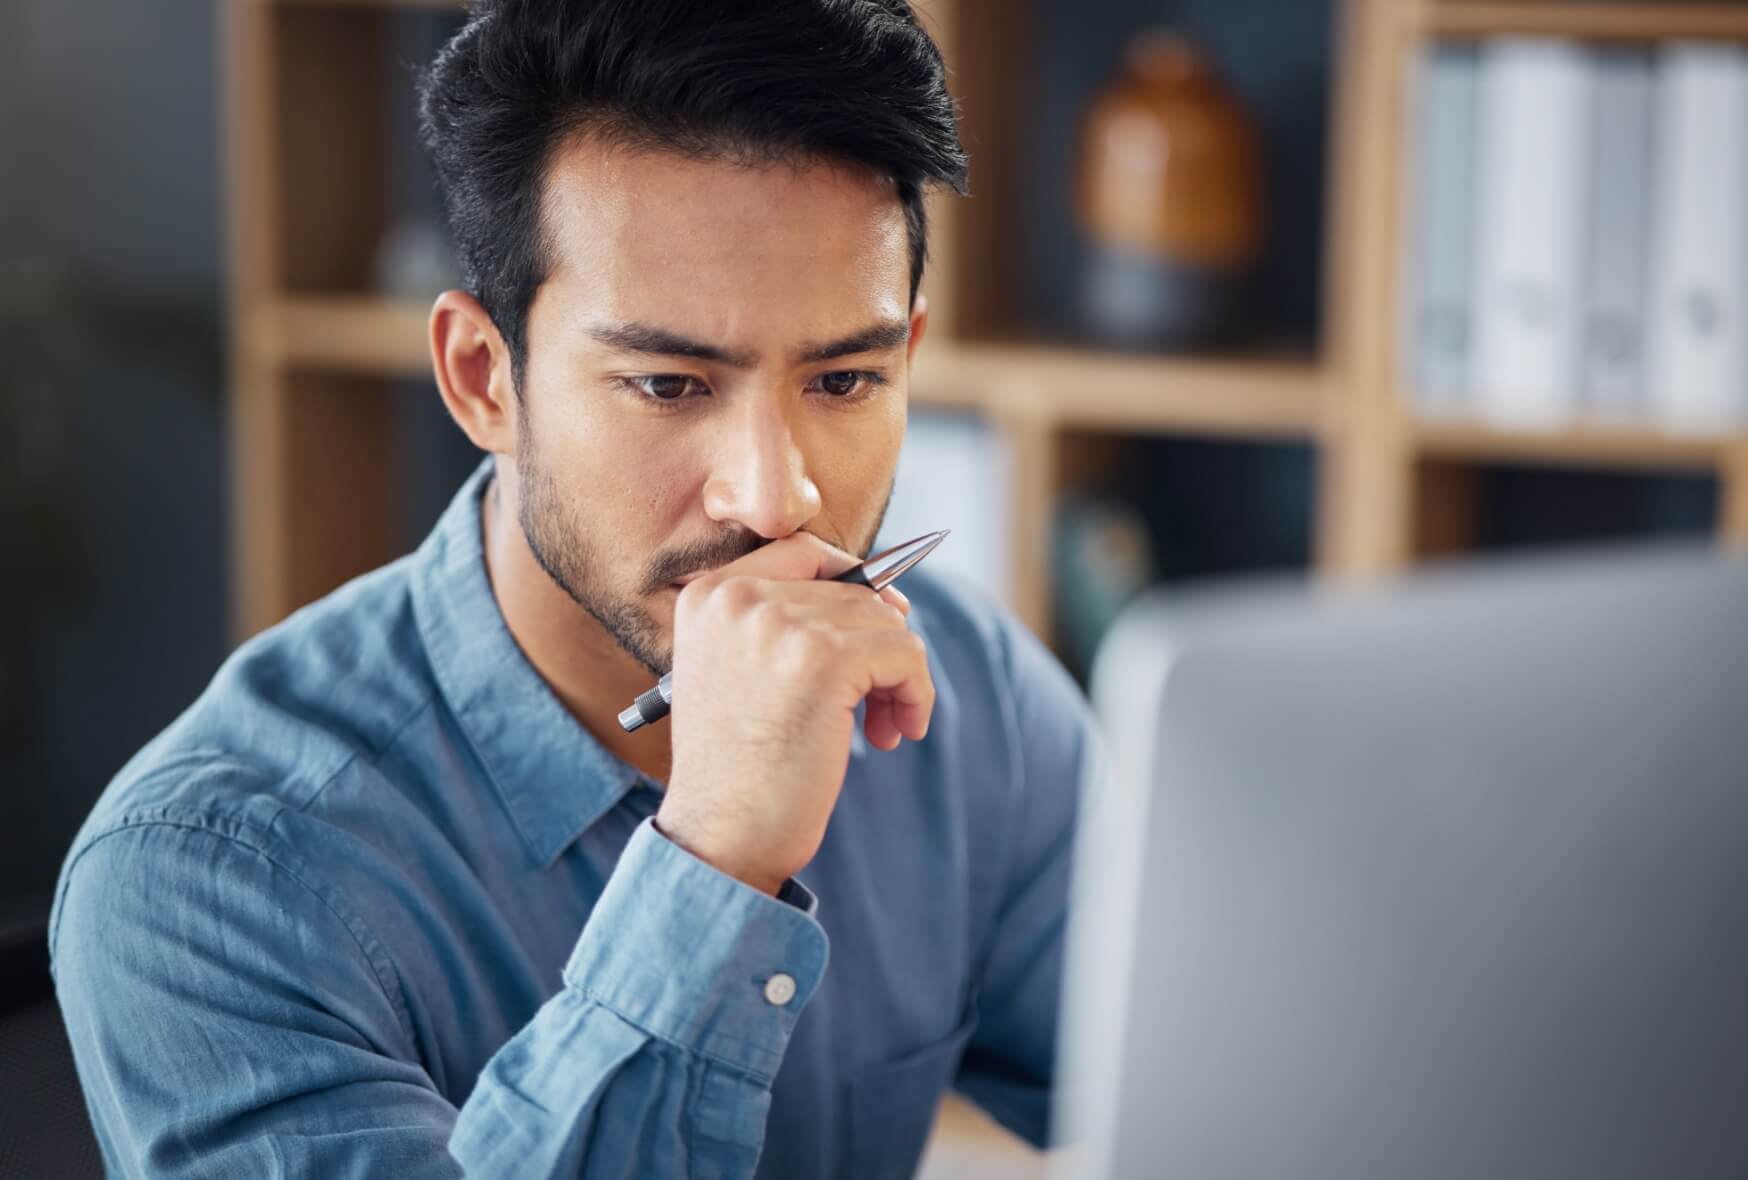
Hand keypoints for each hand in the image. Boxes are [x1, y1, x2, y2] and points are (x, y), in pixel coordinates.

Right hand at [654, 532, 933, 894]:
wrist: (720, 837)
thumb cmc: (737, 769)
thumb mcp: (736, 672)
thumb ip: (784, 622)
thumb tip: (884, 596)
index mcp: (709, 594)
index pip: (805, 552)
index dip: (853, 586)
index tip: (877, 630)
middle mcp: (739, 597)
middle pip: (855, 593)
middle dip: (879, 651)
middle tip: (876, 708)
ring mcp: (782, 625)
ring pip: (886, 624)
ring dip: (899, 678)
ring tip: (880, 728)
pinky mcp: (824, 660)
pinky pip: (906, 656)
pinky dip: (915, 695)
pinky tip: (896, 733)